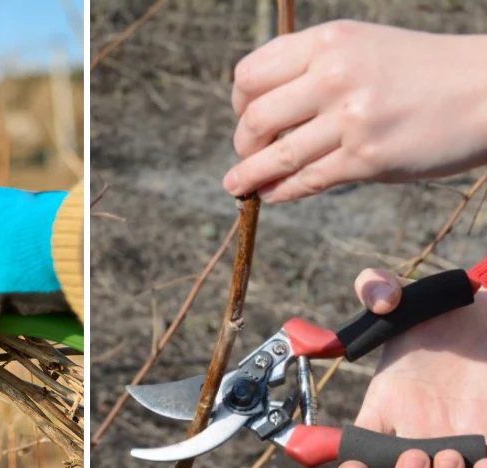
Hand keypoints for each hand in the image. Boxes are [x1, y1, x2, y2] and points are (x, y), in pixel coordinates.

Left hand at [223, 20, 486, 202]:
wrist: (486, 90)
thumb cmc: (417, 70)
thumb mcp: (361, 46)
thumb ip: (310, 68)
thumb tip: (257, 107)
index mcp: (327, 42)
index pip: (250, 76)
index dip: (239, 102)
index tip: (246, 115)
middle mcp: (334, 76)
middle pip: (255, 119)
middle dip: (243, 143)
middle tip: (247, 152)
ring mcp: (350, 119)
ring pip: (276, 156)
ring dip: (248, 176)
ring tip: (236, 185)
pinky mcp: (367, 159)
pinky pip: (306, 182)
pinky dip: (280, 191)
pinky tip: (271, 194)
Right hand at [337, 268, 486, 467]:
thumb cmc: (443, 310)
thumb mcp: (407, 293)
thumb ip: (377, 285)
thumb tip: (380, 301)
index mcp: (388, 403)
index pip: (359, 448)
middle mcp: (418, 428)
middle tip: (417, 457)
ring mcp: (456, 437)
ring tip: (453, 454)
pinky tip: (486, 461)